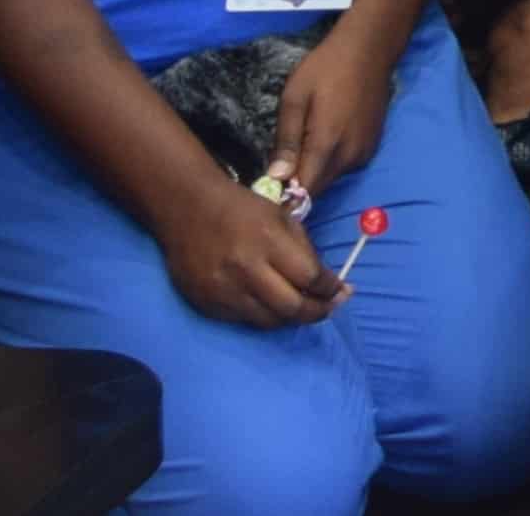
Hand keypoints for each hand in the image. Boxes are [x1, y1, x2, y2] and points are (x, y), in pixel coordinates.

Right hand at [156, 172, 340, 331]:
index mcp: (268, 241)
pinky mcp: (207, 303)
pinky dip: (264, 316)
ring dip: (291, 318)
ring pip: (269, 321)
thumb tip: (326, 284)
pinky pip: (244, 320)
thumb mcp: (281, 217)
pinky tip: (273, 307)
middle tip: (330, 308)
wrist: (187, 208)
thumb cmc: (241, 209)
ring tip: (304, 310)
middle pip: (292, 307)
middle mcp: (245, 270)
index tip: (342, 291)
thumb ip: (303, 250)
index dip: (330, 288)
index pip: (310, 277)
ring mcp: (223, 290)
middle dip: (318, 312)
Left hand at [268, 26, 401, 202]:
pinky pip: (344, 165)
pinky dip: (329, 162)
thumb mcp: (294, 98)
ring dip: (313, 173)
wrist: (369, 49)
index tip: (266, 193)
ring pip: (331, 177)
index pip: (304, 191)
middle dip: (297, 187)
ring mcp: (364, 152)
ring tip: (297, 151)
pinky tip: (320, 141)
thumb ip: (286, 140)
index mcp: (327, 145)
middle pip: (318, 187)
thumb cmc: (325, 68)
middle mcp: (350, 156)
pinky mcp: (372, 145)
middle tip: (276, 168)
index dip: (284, 198)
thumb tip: (276, 178)